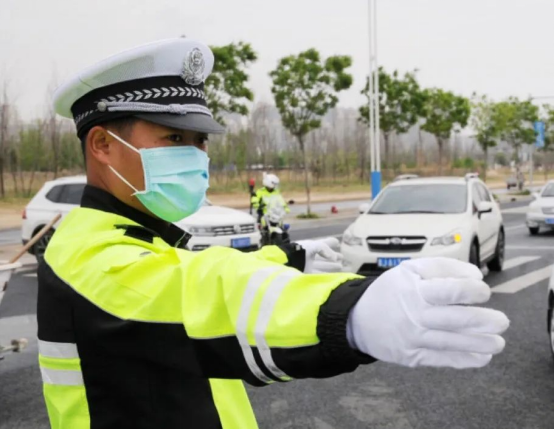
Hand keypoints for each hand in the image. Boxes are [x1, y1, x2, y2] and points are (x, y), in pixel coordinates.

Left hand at [296, 237, 342, 273]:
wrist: (288, 262)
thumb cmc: (300, 251)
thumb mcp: (314, 246)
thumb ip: (325, 249)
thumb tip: (334, 258)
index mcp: (311, 246)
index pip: (323, 244)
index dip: (330, 243)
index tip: (337, 242)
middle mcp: (310, 255)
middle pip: (323, 256)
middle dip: (333, 256)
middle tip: (341, 257)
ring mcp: (308, 265)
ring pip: (323, 265)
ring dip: (331, 265)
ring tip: (341, 266)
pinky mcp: (307, 274)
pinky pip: (319, 274)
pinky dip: (327, 274)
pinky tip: (333, 274)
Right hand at [347, 258, 508, 368]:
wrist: (357, 320)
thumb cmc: (389, 292)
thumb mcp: (408, 270)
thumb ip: (442, 267)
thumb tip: (475, 275)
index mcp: (413, 289)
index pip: (450, 290)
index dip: (473, 291)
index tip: (484, 292)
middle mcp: (414, 314)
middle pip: (456, 319)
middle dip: (484, 321)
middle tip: (502, 321)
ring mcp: (412, 338)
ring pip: (452, 342)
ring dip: (480, 343)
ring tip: (498, 342)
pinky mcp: (411, 357)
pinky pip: (442, 360)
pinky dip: (464, 360)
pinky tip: (482, 357)